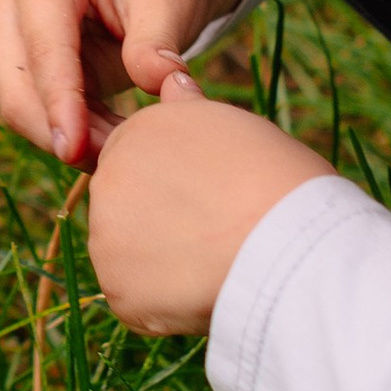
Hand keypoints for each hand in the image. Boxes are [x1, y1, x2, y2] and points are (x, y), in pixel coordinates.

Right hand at [0, 0, 262, 165]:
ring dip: (71, 137)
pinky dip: (79, 133)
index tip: (78, 150)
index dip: (59, 104)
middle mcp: (13, 3)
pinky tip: (118, 140)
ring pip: (23, 106)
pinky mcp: (32, 64)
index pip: (42, 51)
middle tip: (116, 162)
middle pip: (16, 87)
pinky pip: (44, 111)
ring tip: (127, 151)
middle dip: (59, 131)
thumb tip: (156, 86)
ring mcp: (16, 35)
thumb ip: (156, 43)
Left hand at [84, 67, 332, 335]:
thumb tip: (173, 83)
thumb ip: (191, 112)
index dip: (181, 188)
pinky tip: (203, 292)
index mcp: (139, 131)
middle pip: (127, 208)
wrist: (285, 243)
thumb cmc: (278, 181)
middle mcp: (109, 177)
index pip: (142, 162)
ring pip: (128, 256)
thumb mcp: (235, 127)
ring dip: (162, 266)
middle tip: (216, 234)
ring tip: (215, 262)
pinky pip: (136, 301)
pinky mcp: (115, 287)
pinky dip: (165, 307)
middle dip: (163, 225)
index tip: (216, 201)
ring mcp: (105, 234)